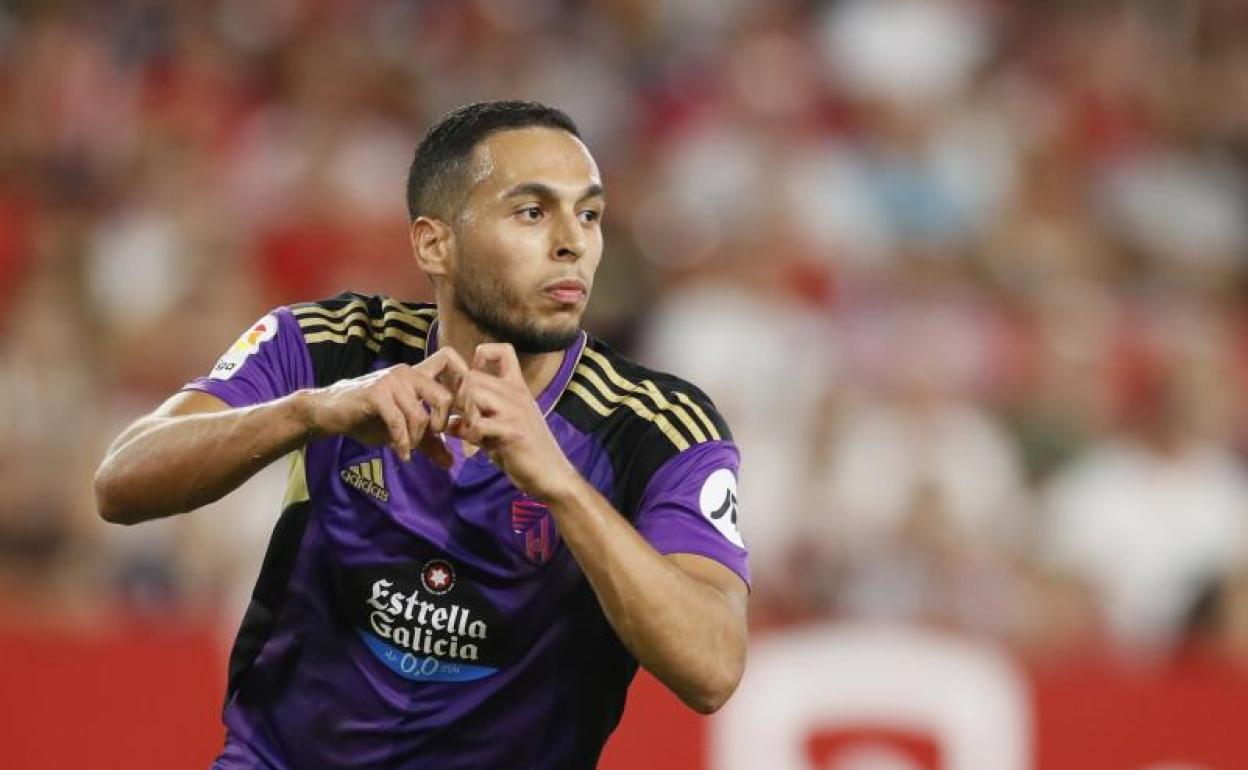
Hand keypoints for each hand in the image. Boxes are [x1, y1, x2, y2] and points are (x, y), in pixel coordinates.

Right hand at [303, 347, 467, 466]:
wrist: (330, 413)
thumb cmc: (369, 418)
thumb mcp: (405, 431)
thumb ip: (429, 442)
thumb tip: (451, 462)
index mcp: (419, 376)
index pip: (451, 362)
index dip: (465, 387)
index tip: (464, 418)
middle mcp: (408, 373)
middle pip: (445, 396)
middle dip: (446, 425)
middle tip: (437, 442)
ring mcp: (392, 381)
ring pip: (421, 416)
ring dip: (417, 440)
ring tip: (410, 450)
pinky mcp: (376, 392)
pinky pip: (398, 422)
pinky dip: (402, 442)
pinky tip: (401, 453)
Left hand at [446, 343, 578, 498]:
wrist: (551, 474)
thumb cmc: (524, 452)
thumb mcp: (500, 427)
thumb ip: (477, 418)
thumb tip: (447, 420)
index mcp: (517, 387)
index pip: (502, 350)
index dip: (479, 357)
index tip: (472, 382)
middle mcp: (517, 393)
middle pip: (472, 375)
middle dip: (458, 398)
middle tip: (461, 418)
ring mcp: (516, 410)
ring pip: (473, 393)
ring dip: (463, 414)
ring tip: (469, 431)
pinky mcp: (513, 430)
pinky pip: (477, 424)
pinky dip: (469, 435)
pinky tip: (475, 446)